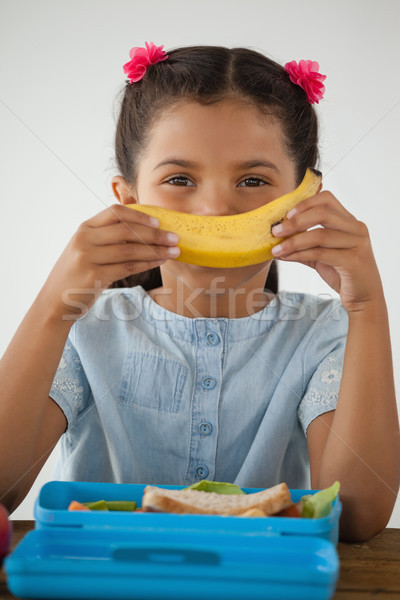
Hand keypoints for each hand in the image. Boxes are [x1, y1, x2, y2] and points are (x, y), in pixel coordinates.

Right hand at [40, 204, 179, 319]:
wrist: (55, 301)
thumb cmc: (77, 274)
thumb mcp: (86, 249)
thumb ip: (107, 238)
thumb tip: (144, 230)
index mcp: (84, 228)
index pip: (115, 212)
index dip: (139, 215)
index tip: (159, 221)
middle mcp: (84, 239)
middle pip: (126, 230)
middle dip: (155, 233)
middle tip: (175, 237)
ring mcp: (87, 257)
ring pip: (130, 249)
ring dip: (156, 249)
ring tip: (174, 251)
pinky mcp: (94, 276)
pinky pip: (128, 267)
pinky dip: (147, 263)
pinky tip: (160, 262)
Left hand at [271, 190, 383, 312]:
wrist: (364, 298)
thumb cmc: (343, 274)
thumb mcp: (322, 256)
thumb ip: (304, 245)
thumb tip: (277, 241)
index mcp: (350, 221)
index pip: (327, 199)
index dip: (304, 204)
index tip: (286, 215)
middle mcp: (356, 228)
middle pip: (322, 212)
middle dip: (295, 221)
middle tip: (276, 231)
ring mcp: (357, 244)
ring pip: (320, 235)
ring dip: (293, 241)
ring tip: (276, 249)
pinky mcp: (353, 261)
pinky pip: (320, 253)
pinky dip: (299, 254)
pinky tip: (286, 257)